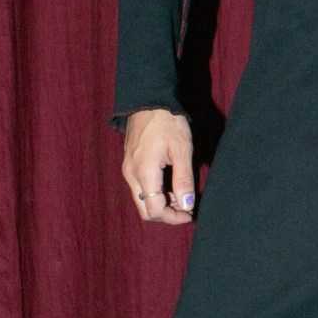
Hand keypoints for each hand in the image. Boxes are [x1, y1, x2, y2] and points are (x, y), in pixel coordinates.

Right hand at [122, 109, 195, 224]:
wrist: (149, 100)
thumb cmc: (168, 122)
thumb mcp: (181, 150)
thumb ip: (183, 180)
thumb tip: (186, 205)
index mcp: (144, 172)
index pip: (154, 211)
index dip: (173, 218)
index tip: (190, 213)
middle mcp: (131, 174)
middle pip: (145, 210)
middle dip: (166, 214)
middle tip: (186, 208)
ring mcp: (128, 169)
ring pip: (142, 200)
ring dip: (161, 204)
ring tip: (181, 195)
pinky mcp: (129, 163)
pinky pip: (140, 188)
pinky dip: (154, 193)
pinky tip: (170, 185)